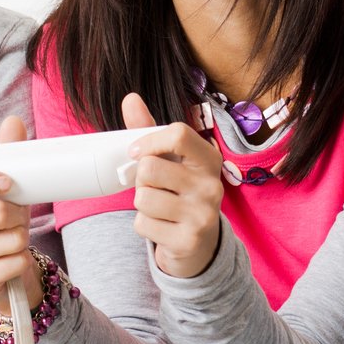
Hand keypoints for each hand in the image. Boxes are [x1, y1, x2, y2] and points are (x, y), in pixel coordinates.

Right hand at [0, 115, 35, 314]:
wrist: (7, 266)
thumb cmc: (1, 221)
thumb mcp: (5, 188)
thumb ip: (7, 153)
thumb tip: (13, 121)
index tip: (8, 182)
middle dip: (16, 214)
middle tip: (17, 215)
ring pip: (8, 240)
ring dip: (22, 238)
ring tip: (14, 238)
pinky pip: (14, 263)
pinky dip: (23, 259)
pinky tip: (13, 259)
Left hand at [121, 94, 224, 277]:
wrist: (198, 245)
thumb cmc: (178, 193)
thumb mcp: (170, 160)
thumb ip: (149, 130)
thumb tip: (130, 98)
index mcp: (209, 159)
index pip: (178, 134)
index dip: (148, 141)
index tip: (136, 152)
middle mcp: (212, 186)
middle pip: (150, 168)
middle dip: (141, 179)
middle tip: (155, 188)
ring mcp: (203, 215)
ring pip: (143, 198)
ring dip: (142, 204)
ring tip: (160, 208)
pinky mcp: (188, 241)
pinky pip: (142, 224)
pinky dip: (143, 226)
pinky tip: (162, 227)